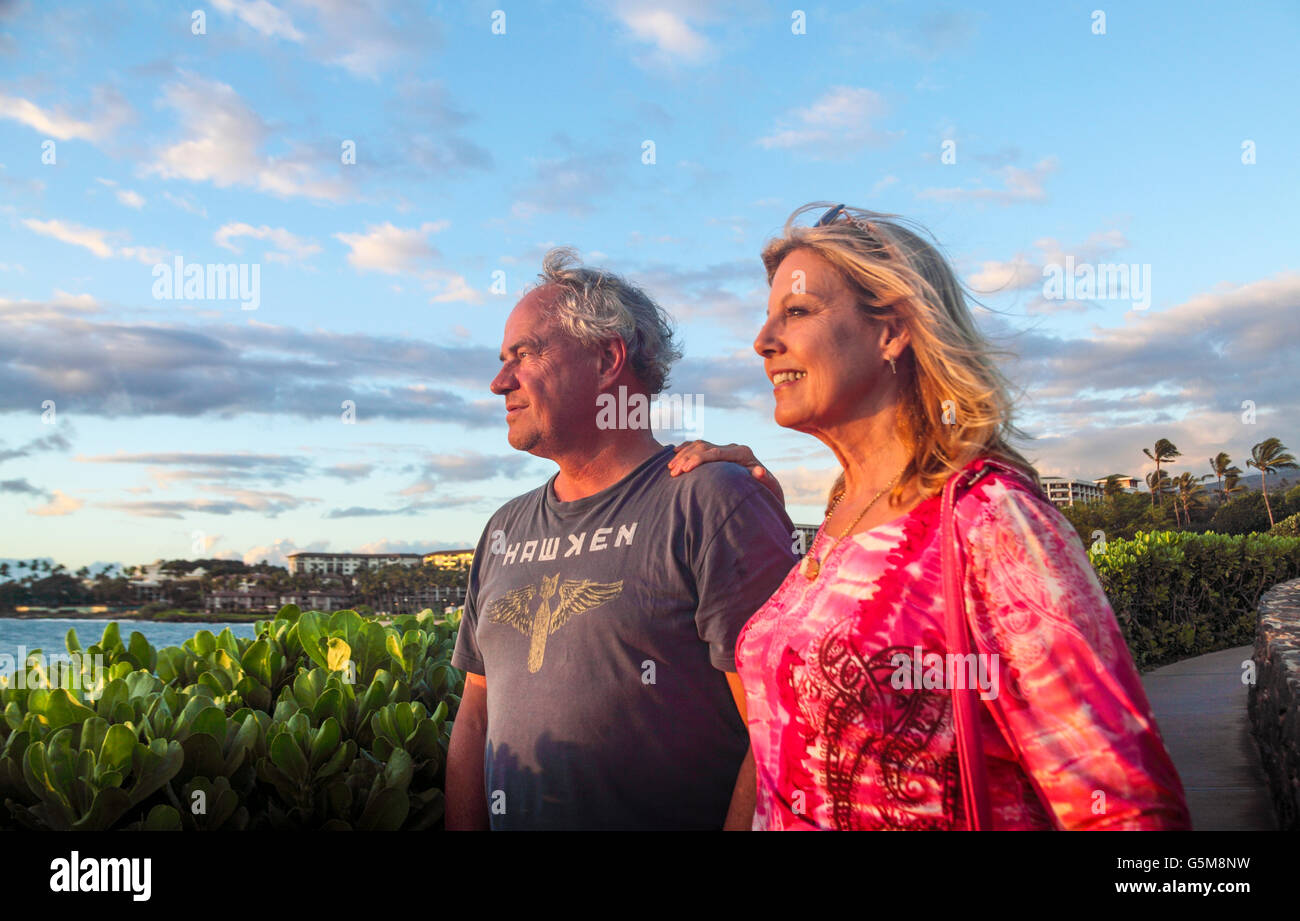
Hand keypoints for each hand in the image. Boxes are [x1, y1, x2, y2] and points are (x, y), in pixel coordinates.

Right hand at [667, 440, 784, 505]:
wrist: (768, 490)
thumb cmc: (768, 493)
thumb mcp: (769, 489)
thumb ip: (765, 480)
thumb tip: (759, 472)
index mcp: (743, 453)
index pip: (716, 452)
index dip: (699, 459)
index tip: (685, 469)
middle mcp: (734, 448)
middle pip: (705, 447)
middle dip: (687, 458)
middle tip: (673, 472)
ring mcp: (726, 449)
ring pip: (700, 445)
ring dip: (683, 455)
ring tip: (671, 468)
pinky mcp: (721, 453)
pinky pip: (700, 446)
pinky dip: (687, 449)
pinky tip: (675, 454)